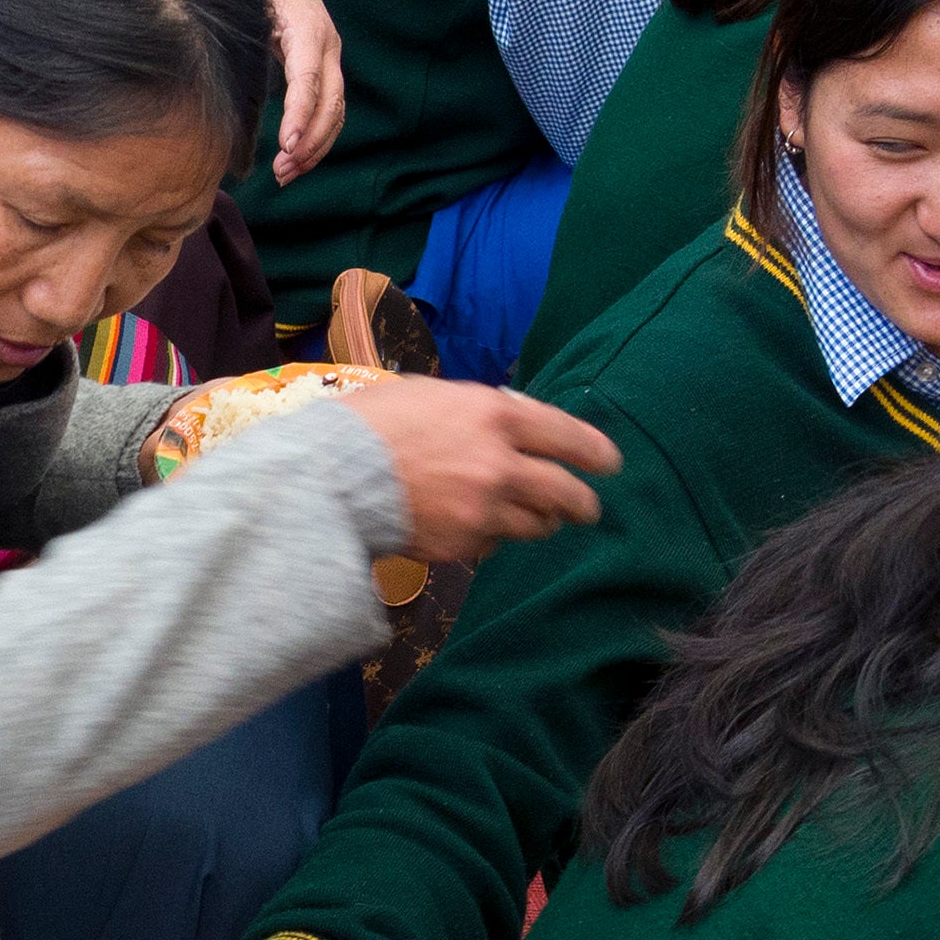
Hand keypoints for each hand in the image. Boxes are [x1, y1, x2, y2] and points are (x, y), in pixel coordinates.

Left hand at [245, 0, 348, 182]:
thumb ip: (235, 17)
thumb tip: (200, 39)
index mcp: (305, 25)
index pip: (308, 79)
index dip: (300, 115)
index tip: (287, 146)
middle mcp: (325, 42)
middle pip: (330, 102)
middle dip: (310, 142)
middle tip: (282, 172)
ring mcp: (329, 54)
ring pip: (336, 110)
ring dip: (316, 147)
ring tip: (285, 174)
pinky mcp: (322, 65)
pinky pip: (329, 107)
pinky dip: (316, 136)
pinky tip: (294, 158)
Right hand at [333, 375, 616, 564]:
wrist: (330, 478)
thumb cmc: (372, 423)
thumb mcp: (434, 395)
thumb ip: (481, 411)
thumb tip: (512, 423)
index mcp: (496, 416)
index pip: (568, 436)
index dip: (596, 453)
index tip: (610, 464)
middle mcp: (500, 465)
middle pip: (565, 493)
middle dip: (583, 504)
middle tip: (586, 508)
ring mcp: (484, 510)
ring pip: (536, 526)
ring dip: (539, 523)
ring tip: (531, 519)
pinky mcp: (463, 545)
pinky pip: (493, 545)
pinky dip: (489, 537)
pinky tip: (467, 526)